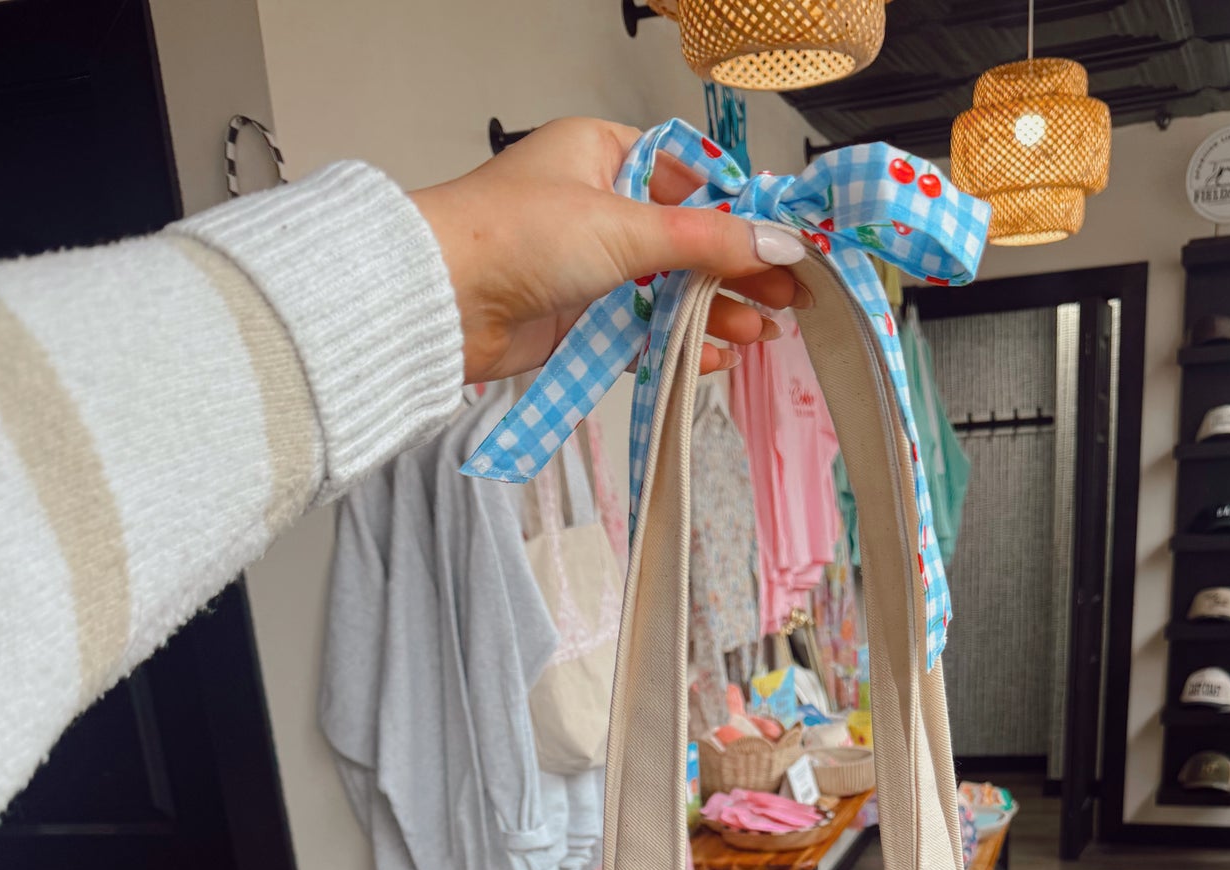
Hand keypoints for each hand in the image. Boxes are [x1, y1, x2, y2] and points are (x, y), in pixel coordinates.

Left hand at [409, 118, 809, 383]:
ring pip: (667, 289)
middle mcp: (595, 204)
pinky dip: (677, 344)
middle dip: (736, 273)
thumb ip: (707, 242)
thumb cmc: (515, 236)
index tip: (782, 244)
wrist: (442, 301)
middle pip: (685, 240)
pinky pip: (640, 331)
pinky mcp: (576, 319)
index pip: (689, 179)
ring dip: (713, 313)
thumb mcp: (625, 227)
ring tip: (761, 335)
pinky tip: (716, 357)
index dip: (738, 213)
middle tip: (787, 299)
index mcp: (602, 153)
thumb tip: (775, 244)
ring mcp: (586, 265)